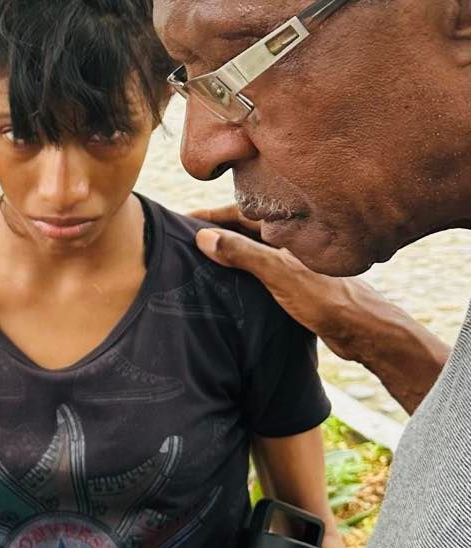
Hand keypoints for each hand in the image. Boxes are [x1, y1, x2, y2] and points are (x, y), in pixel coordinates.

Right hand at [191, 211, 366, 361]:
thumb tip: (204, 237)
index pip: (240, 215)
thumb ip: (244, 253)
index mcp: (288, 233)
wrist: (366, 332)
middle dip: (218, 231)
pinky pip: (263, 270)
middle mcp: (292, 244)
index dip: (211, 217)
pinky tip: (235, 284)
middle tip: (188, 238)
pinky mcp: (299, 284)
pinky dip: (245, 271)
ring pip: (255, 252)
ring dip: (231, 251)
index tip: (183, 220)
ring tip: (204, 259)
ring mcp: (296, 264)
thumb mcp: (280, 274)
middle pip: (246, 231)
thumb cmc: (329, 300)